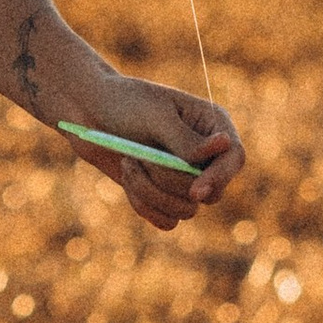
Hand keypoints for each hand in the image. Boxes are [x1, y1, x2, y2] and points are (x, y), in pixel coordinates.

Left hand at [65, 77, 243, 233]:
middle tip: (139, 159)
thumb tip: (225, 145)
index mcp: (211, 124)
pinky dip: (144, 204)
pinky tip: (127, 179)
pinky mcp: (163, 195)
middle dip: (170, 181)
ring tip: (128, 163)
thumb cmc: (124, 102)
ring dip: (151, 192)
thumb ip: (186, 140)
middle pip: (210, 192)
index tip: (195, 190)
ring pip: (186, 210)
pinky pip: (167, 220)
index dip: (220, 178)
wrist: (88, 111)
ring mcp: (184, 177)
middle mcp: (204, 154)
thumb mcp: (155, 115)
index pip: (234, 158)